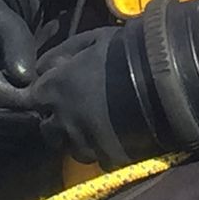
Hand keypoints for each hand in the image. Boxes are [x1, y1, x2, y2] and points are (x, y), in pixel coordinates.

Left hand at [28, 27, 158, 168]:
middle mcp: (64, 120)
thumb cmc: (126, 51)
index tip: (59, 93)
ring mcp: (86, 142)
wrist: (164, 77)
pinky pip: (100, 159)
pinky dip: (106, 150)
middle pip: (49, 131)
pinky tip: (119, 137)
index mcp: (56, 89)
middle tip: (79, 112)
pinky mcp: (108, 157)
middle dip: (59, 123)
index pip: (34, 100)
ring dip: (81, 140)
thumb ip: (60, 54)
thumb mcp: (90, 40)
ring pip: (73, 149)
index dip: (47, 96)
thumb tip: (42, 68)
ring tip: (101, 127)